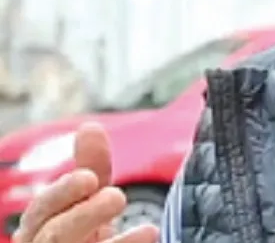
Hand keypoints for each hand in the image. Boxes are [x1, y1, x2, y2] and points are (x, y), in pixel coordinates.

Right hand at [13, 123, 157, 242]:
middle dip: (84, 215)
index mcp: (38, 230)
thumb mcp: (89, 203)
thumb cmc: (84, 235)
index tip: (90, 177)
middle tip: (118, 196)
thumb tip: (90, 127)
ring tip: (151, 230)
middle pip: (52, 236)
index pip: (42, 211)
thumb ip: (91, 168)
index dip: (62, 193)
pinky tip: (149, 237)